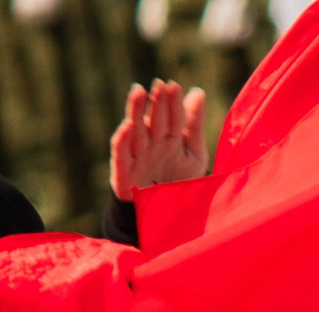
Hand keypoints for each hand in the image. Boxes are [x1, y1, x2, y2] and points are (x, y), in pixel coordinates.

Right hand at [109, 79, 208, 198]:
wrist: (165, 218)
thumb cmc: (178, 183)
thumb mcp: (193, 155)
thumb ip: (194, 126)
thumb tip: (197, 91)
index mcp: (169, 140)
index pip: (172, 118)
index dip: (173, 103)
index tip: (174, 86)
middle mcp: (151, 145)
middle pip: (153, 121)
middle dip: (156, 103)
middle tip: (159, 85)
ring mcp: (137, 157)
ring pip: (135, 131)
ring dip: (135, 111)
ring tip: (139, 91)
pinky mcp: (124, 173)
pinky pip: (121, 155)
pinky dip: (122, 141)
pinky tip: (127, 126)